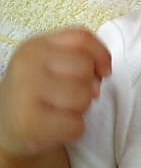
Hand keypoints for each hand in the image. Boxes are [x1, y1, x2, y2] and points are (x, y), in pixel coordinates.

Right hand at [0, 30, 110, 157]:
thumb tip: (102, 73)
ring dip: (81, 109)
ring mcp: (25, 92)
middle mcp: (28, 64)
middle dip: (88, 86)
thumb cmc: (36, 94)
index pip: (82, 38)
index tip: (104, 71)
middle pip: (85, 67)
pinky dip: (73, 130)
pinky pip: (75, 125)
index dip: (101, 54)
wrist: (4, 128)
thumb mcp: (51, 65)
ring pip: (83, 96)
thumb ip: (79, 58)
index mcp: (36, 46)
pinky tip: (56, 126)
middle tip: (72, 96)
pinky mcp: (28, 122)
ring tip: (61, 110)